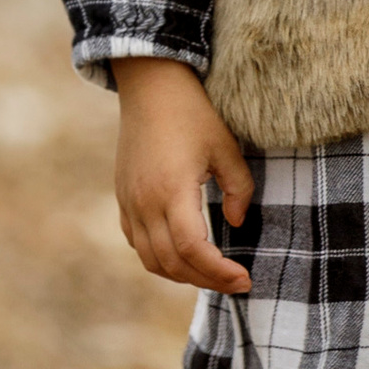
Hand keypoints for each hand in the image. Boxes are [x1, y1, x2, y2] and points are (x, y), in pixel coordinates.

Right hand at [113, 56, 255, 292]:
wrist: (150, 86)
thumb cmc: (193, 113)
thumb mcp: (227, 147)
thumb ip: (239, 189)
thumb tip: (236, 223)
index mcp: (172, 190)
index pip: (192, 250)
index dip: (219, 272)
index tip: (245, 278)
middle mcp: (144, 202)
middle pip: (171, 263)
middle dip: (206, 280)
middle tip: (236, 282)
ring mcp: (129, 202)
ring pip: (151, 259)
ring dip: (181, 275)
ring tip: (212, 273)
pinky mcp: (123, 198)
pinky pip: (137, 243)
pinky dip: (160, 258)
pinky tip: (183, 255)